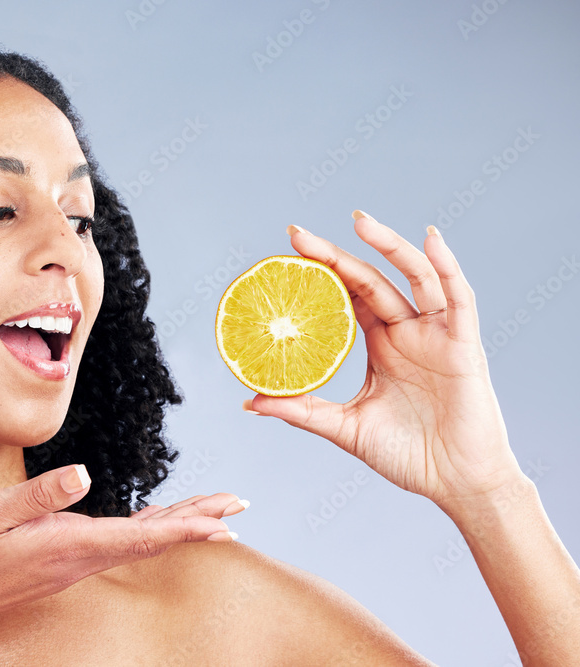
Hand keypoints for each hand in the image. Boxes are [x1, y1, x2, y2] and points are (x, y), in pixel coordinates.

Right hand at [0, 463, 242, 632]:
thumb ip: (38, 495)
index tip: (225, 520)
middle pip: (152, 539)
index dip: (186, 526)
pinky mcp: (60, 560)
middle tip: (239, 505)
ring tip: (212, 511)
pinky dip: (147, 530)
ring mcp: (70, 562)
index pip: (140, 536)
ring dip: (178, 524)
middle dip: (198, 520)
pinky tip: (154, 521)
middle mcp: (78, 557)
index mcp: (67, 544)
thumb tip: (84, 473)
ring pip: (138, 542)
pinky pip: (116, 543)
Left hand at [245, 210, 523, 512]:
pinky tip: (429, 238)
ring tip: (357, 221)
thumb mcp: (345, 428)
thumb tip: (251, 402)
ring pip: (412, 276)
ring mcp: (435, 334)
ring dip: (387, 245)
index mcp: (380, 345)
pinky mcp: (463, 344)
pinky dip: (446, 265)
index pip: (345, 297)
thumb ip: (302, 411)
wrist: (455, 484)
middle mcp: (406, 332)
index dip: (319, 274)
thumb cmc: (407, 456)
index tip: (285, 254)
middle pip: (368, 279)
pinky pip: (458, 297)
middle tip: (295, 233)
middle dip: (333, 254)